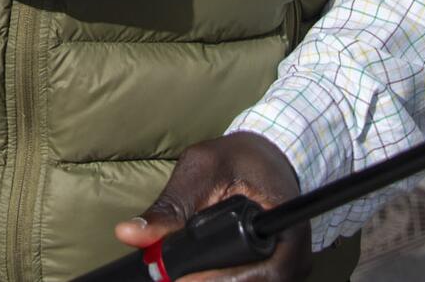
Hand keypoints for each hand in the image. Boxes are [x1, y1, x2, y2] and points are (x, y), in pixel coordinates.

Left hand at [114, 133, 310, 280]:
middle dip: (210, 281)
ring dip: (213, 279)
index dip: (218, 279)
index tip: (181, 277)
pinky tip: (197, 272)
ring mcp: (286, 268)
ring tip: (181, 271)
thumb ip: (169, 207)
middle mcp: (294, 257)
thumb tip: (130, 234)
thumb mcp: (201, 170)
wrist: (267, 155)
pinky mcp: (274, 272)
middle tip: (172, 275)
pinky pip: (248, 281)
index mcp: (286, 227)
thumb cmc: (240, 157)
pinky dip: (220, 277)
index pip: (259, 272)